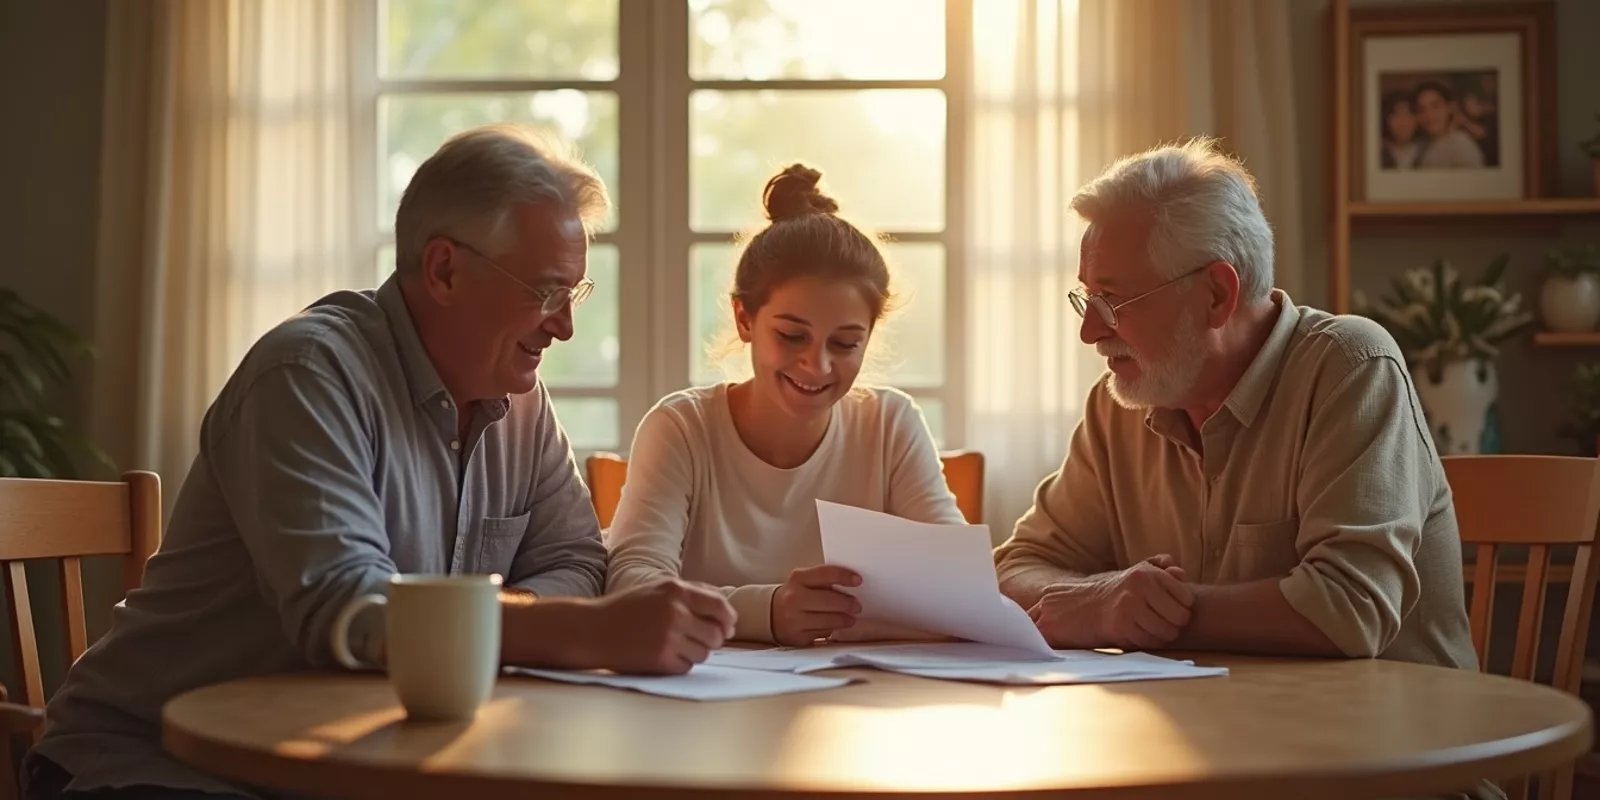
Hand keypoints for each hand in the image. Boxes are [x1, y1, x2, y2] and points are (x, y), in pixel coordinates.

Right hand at [582, 580, 736, 674]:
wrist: (592, 629)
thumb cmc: (626, 609)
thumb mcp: (658, 589)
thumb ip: (691, 594)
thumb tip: (726, 612)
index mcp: (677, 590)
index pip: (720, 606)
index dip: (728, 620)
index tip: (728, 628)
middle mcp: (676, 612)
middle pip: (716, 634)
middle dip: (711, 640)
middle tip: (695, 639)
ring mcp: (668, 637)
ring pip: (704, 653)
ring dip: (694, 653)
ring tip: (674, 646)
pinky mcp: (660, 659)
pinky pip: (687, 667)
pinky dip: (679, 664)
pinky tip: (662, 655)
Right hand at [771, 565, 861, 645]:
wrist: (770, 614)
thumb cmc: (795, 595)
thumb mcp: (804, 582)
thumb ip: (823, 581)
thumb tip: (851, 586)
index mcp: (797, 578)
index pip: (826, 574)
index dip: (844, 576)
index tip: (858, 580)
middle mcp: (794, 598)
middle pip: (830, 600)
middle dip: (848, 604)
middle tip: (856, 606)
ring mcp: (794, 619)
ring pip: (828, 620)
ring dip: (844, 620)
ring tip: (850, 618)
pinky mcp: (797, 636)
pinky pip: (822, 634)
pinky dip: (832, 630)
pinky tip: (835, 626)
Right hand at [1028, 555, 1194, 649]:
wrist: (1082, 605)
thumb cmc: (1118, 590)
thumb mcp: (1139, 571)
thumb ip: (1161, 568)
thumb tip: (1180, 573)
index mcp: (1146, 573)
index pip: (1186, 597)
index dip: (1183, 606)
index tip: (1172, 606)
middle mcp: (1139, 587)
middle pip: (1180, 617)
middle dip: (1176, 623)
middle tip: (1165, 620)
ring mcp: (1130, 607)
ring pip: (1167, 632)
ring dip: (1163, 635)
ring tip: (1154, 628)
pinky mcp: (1121, 626)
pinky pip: (1150, 641)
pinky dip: (1149, 642)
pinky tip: (1141, 634)